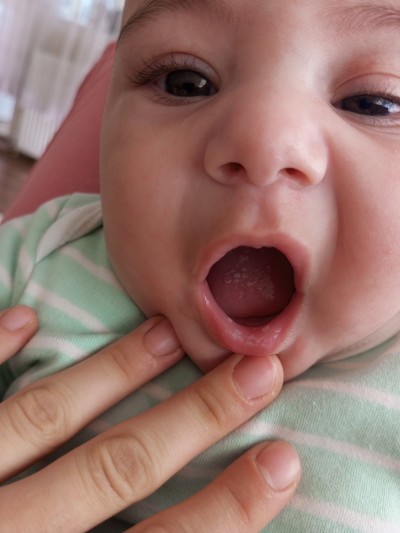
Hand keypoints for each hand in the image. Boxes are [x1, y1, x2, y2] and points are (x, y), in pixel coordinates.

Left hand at [0, 306, 299, 531]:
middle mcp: (13, 526)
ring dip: (108, 373)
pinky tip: (26, 318)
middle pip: (116, 466)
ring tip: (164, 332)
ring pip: (42, 416)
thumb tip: (181, 521)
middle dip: (194, 418)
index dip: (226, 510)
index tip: (281, 461)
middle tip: (256, 372)